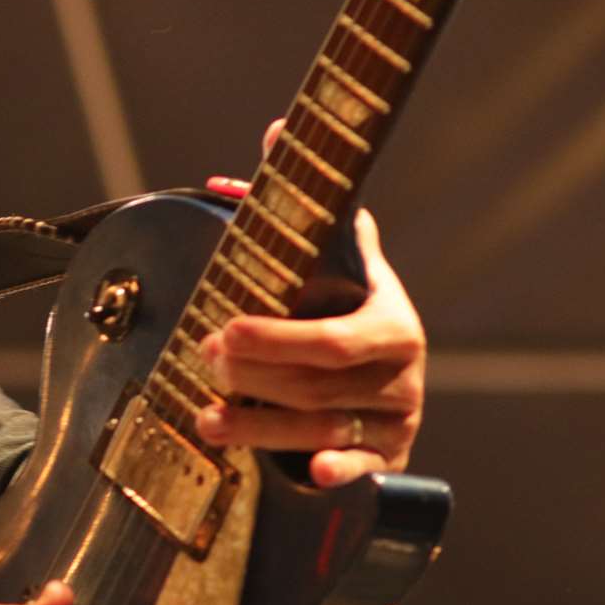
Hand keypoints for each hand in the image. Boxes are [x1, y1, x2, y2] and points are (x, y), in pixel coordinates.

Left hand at [198, 120, 425, 486]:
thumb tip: (274, 130)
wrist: (385, 372)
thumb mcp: (334, 260)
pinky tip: (309, 473)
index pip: (334, 339)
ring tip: (203, 416)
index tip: (225, 329)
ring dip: (258, 426)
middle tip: (203, 359)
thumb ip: (308, 206)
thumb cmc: (345, 308)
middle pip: (317, 386)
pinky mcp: (387, 462)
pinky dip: (340, 474)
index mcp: (391, 323)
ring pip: (319, 429)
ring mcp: (396, 423)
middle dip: (254, 376)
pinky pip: (365, 474)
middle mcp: (401, 375)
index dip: (277, 340)